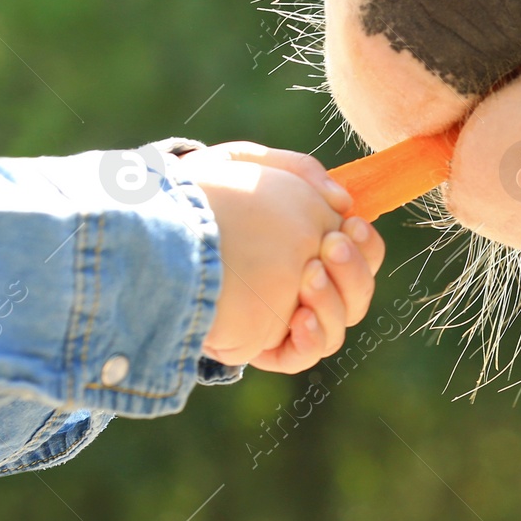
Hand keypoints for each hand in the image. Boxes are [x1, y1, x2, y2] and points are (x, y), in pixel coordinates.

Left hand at [188, 142, 383, 370]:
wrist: (153, 228)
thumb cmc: (203, 192)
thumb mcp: (249, 164)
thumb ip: (301, 170)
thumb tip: (345, 201)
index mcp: (314, 248)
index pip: (363, 255)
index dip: (367, 244)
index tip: (350, 223)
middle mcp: (307, 287)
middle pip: (359, 293)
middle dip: (353, 270)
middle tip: (328, 245)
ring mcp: (287, 319)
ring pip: (339, 326)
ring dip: (334, 301)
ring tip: (308, 275)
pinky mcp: (261, 347)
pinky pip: (302, 357)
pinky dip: (313, 339)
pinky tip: (300, 318)